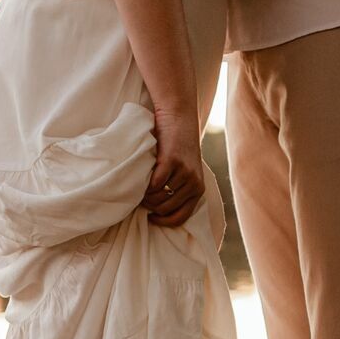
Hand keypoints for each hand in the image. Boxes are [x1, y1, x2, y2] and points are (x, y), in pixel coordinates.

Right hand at [144, 108, 205, 228]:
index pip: (180, 217)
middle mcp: (194, 183)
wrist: (178, 117)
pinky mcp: (172, 162)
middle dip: (151, 206)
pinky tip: (141, 180)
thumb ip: (179, 188)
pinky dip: (145, 185)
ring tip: (141, 188)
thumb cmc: (177, 145)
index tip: (151, 218)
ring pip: (158, 198)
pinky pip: (154, 185)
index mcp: (198, 189)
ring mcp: (184, 173)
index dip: (164, 221)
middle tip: (142, 197)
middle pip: (166, 209)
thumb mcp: (185, 170)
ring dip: (146, 196)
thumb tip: (159, 209)